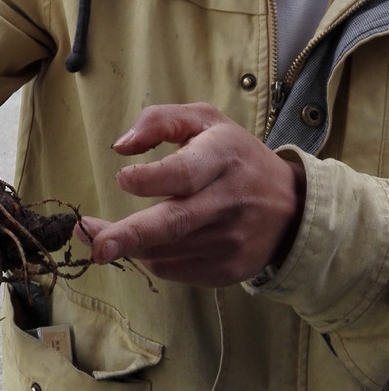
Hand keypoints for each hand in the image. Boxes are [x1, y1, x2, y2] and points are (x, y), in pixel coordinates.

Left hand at [77, 103, 305, 285]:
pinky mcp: (227, 270)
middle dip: (132, 235)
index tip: (122, 178)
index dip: (150, 179)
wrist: (293, 208)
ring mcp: (229, 241)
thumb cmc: (235, 156)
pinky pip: (174, 269)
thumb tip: (121, 147)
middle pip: (176, 222)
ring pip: (167, 251)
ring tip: (97, 239)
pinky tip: (141, 243)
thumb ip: (159, 120)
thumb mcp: (205, 120)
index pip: (184, 173)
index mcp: (222, 158)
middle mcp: (228, 202)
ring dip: (127, 248)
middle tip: (97, 245)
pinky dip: (150, 258)